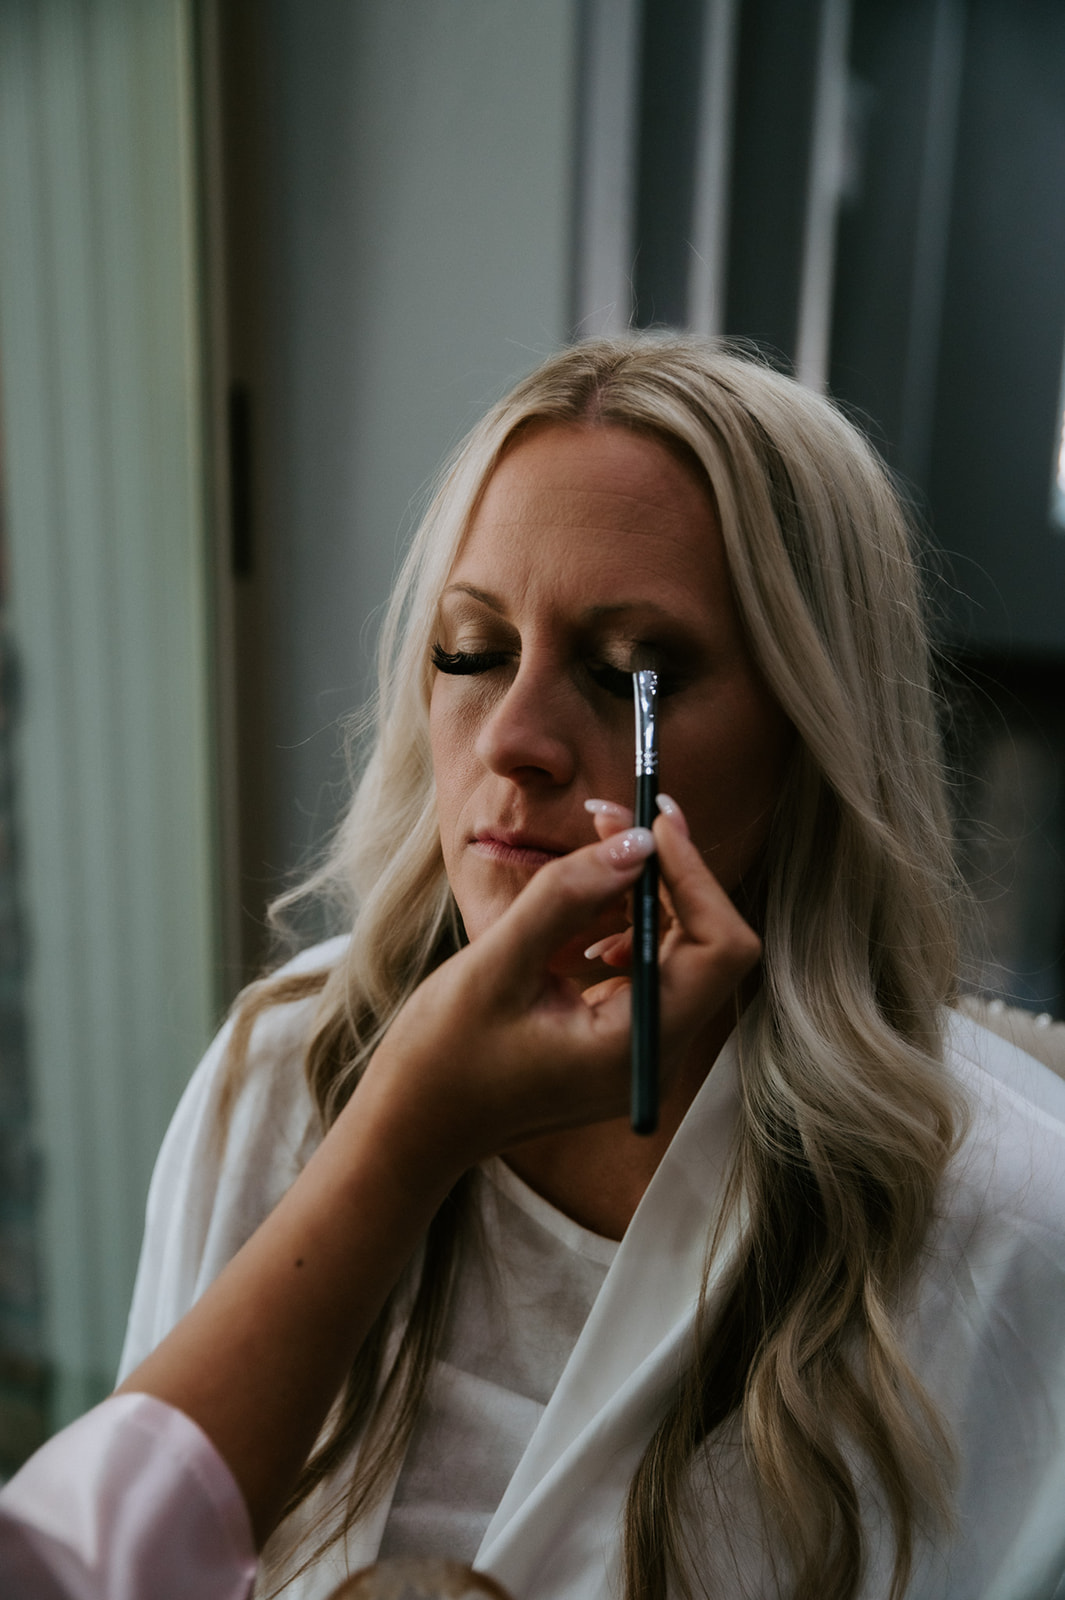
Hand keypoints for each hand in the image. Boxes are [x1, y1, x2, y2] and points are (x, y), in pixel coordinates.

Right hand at [360, 797, 760, 1181]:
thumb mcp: (496, 966)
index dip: (695, 875)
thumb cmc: (443, 1057)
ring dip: (649, 891)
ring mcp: (642, 1052)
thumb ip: (566, 898)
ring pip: (683, 951)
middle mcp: (657, 1053)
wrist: (413, 1126)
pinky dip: (630, 925)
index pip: (719, 948)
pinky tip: (589, 915)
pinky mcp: (621, 1042)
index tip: (652, 819)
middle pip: (709, 944)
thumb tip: (635, 841)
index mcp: (638, 1046)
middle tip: (612, 815)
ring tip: (596, 847)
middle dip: (669, 871)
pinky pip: (651, 969)